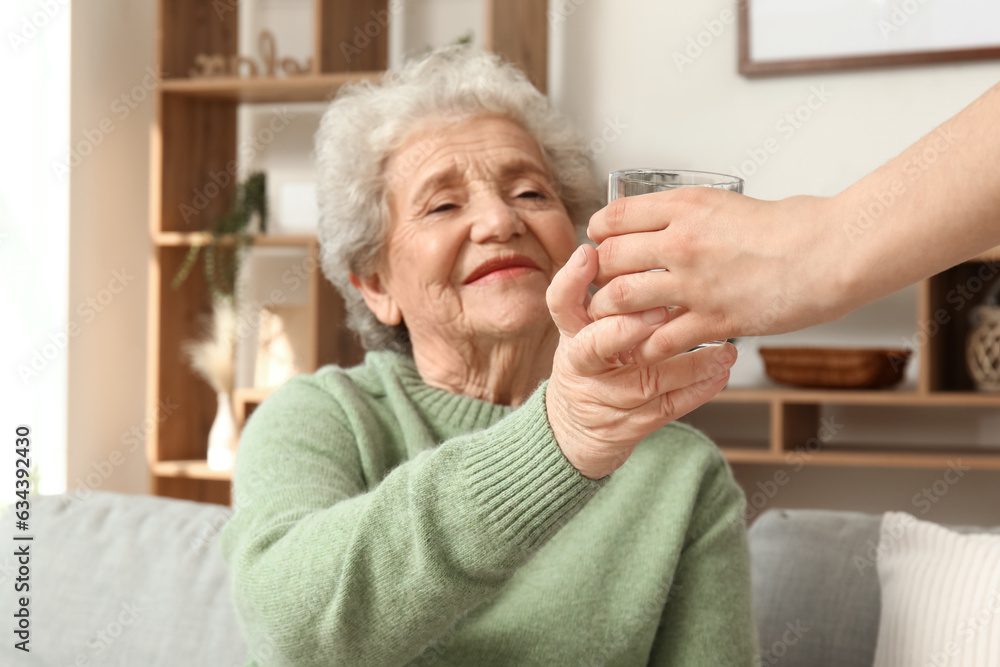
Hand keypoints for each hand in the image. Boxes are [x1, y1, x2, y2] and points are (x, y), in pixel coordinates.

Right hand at [545, 244, 736, 479]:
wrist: (575, 428)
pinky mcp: (628, 426)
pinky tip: (720, 373)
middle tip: (660, 309)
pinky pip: (666, 409)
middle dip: (624, 328)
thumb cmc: (595, 358)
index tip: (589, 254)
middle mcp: (583, 366)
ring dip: (686, 364)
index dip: (571, 282)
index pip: (561, 304)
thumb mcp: (587, 323)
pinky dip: (696, 391)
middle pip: (592, 348)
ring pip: (643, 382)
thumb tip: (644, 232)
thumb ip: (610, 288)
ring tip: (723, 347)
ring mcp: (605, 399)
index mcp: (572, 333)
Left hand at [587, 188, 852, 344]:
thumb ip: (690, 214)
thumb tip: (667, 222)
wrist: (830, 252)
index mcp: (685, 207)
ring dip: (610, 311)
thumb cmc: (793, 227)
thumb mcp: (728, 203)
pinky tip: (648, 346)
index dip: (599, 232)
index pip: (615, 216)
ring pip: (621, 298)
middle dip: (597, 274)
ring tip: (611, 317)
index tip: (599, 241)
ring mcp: (693, 283)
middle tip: (600, 283)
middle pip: (609, 258)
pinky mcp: (712, 319)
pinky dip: (646, 345)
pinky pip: (658, 338)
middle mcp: (681, 242)